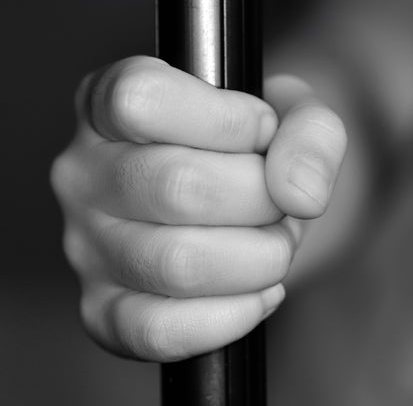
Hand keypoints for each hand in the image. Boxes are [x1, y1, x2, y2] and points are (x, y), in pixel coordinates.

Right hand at [51, 56, 346, 360]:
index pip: (142, 100)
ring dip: (259, 258)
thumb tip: (299, 193)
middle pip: (178, 186)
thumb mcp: (293, 115)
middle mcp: (83, 173)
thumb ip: (311, 131)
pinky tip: (260, 291)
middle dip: (262, 199)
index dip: (227, 121)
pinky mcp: (102, 310)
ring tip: (272, 243)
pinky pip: (161, 330)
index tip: (263, 133)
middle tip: (280, 202)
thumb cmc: (257, 151)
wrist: (248, 206)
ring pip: (177, 263)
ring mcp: (86, 246)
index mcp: (109, 105)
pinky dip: (234, 314)